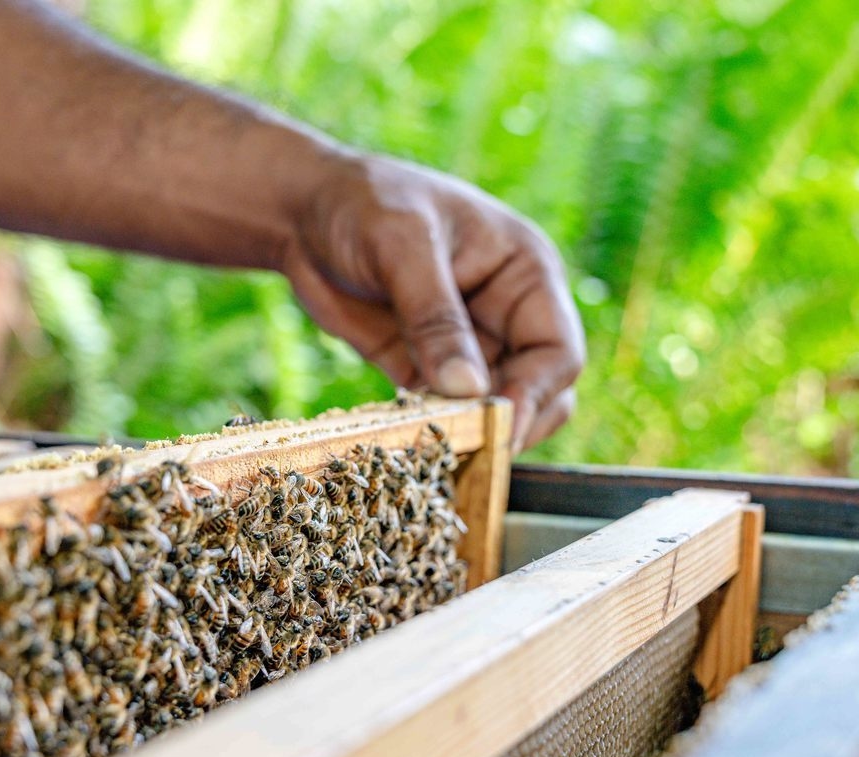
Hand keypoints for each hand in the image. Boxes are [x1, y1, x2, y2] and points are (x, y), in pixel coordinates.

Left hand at [281, 151, 583, 449]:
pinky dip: (433, 432)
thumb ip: (435, 317)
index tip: (500, 425)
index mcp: (524, 273)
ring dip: (472, 433)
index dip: (536, 393)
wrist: (301, 211)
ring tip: (439, 451)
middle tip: (474, 449)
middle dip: (513, 422)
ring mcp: (466, 346)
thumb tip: (470, 390)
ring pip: (492, 409)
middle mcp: (506, 314)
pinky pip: (443, 413)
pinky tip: (409, 443)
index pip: (557, 350)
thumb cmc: (362, 203)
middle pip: (539, 391)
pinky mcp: (422, 370)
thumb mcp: (401, 245)